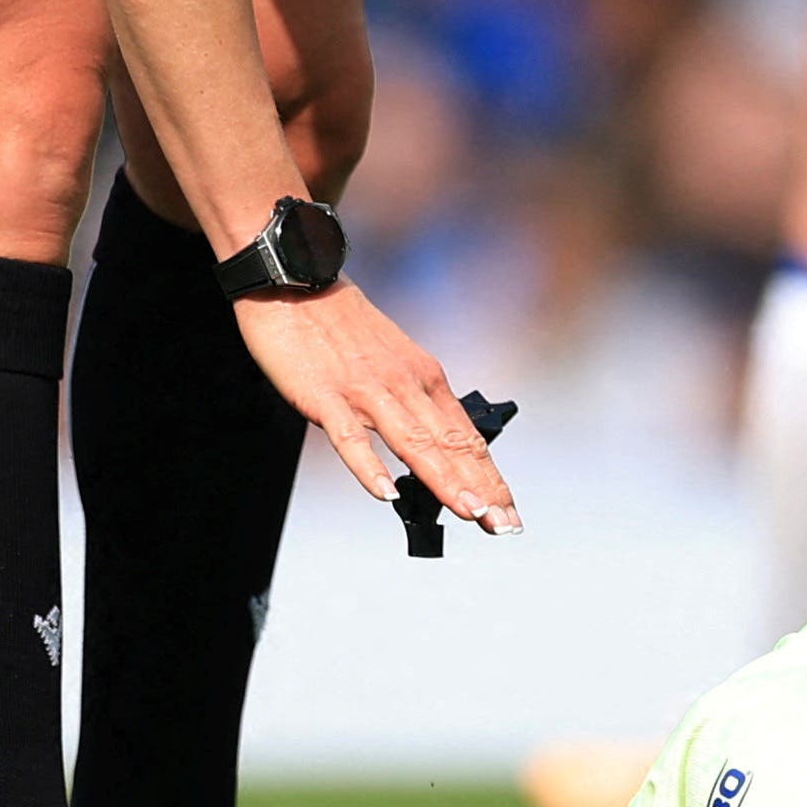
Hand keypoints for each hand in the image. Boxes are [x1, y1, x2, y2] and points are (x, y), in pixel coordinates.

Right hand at [235, 281, 517, 532]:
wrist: (297, 280)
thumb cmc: (342, 327)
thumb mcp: (394, 361)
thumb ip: (413, 402)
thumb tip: (435, 446)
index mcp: (424, 378)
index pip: (466, 437)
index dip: (490, 476)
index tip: (509, 511)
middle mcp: (406, 386)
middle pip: (451, 444)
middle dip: (482, 488)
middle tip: (505, 525)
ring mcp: (367, 392)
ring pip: (414, 443)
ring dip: (445, 480)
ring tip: (471, 514)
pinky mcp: (326, 396)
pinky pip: (351, 438)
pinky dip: (369, 467)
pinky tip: (386, 495)